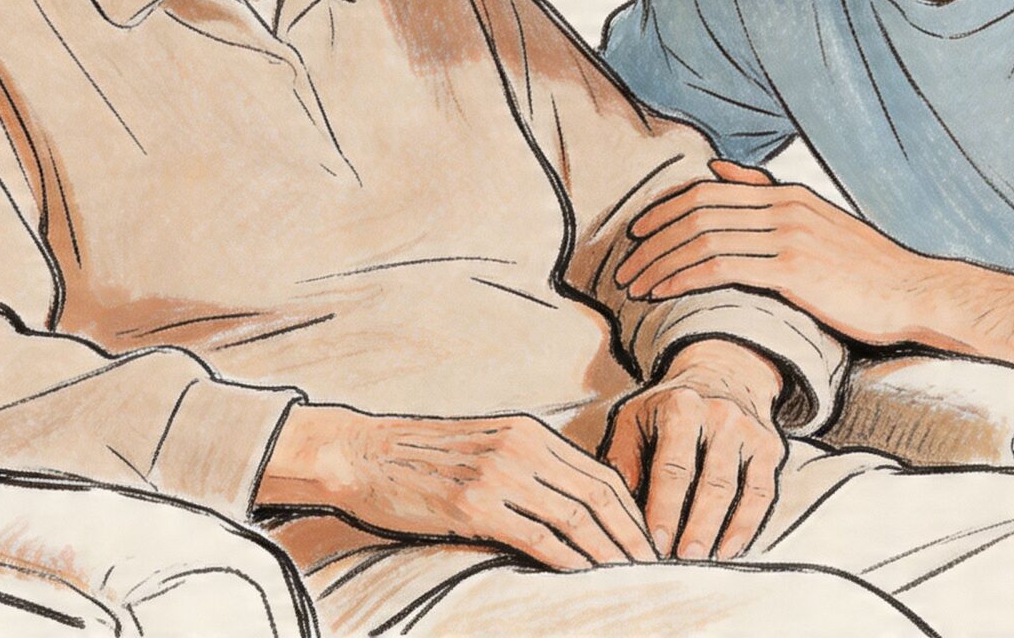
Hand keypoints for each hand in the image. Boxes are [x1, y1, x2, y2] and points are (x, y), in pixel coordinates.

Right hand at [258, 404, 656, 569]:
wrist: (359, 454)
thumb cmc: (418, 461)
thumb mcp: (484, 450)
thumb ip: (527, 471)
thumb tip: (569, 512)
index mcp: (529, 433)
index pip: (600, 474)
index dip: (632, 512)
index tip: (648, 544)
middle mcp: (522, 447)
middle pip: (600, 495)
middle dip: (632, 536)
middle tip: (654, 568)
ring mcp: (499, 474)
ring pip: (576, 517)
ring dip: (608, 553)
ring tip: (629, 580)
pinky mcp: (473, 504)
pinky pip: (538, 537)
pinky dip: (569, 561)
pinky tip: (584, 579)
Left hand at [603, 338, 787, 559]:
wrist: (721, 373)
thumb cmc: (667, 407)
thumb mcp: (634, 419)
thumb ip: (623, 462)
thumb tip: (620, 513)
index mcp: (681, 407)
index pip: (674, 465)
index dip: (665, 507)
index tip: (656, 542)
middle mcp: (721, 416)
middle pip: (712, 481)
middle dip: (698, 525)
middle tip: (682, 559)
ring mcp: (750, 432)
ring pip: (742, 489)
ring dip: (723, 529)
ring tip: (705, 559)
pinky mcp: (770, 447)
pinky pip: (764, 492)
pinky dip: (749, 524)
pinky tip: (731, 548)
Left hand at [615, 159, 943, 346]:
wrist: (914, 292)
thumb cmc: (867, 267)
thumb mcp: (817, 219)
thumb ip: (767, 193)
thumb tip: (719, 168)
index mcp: (786, 194)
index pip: (707, 192)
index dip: (664, 211)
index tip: (637, 235)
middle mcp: (783, 207)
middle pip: (697, 212)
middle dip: (653, 239)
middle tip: (623, 265)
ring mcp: (788, 236)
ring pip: (702, 239)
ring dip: (660, 262)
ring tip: (633, 285)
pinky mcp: (792, 269)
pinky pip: (721, 267)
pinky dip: (683, 277)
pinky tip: (662, 292)